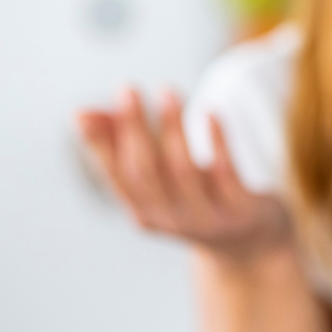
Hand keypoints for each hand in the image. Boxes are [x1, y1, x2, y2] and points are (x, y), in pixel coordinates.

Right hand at [76, 88, 291, 257]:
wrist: (251, 242)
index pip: (115, 177)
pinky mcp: (240, 211)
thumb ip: (124, 143)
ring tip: (167, 91)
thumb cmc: (197, 197)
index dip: (99, 146)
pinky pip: (226, 174)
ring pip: (183, 171)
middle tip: (127, 88)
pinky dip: (217, 142)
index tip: (82, 113)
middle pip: (145, 171)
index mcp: (144, 211)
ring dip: (173, 128)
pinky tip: (212, 113)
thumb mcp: (161, 175)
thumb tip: (80, 113)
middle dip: (134, 128)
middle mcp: (170, 218)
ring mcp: (206, 217)